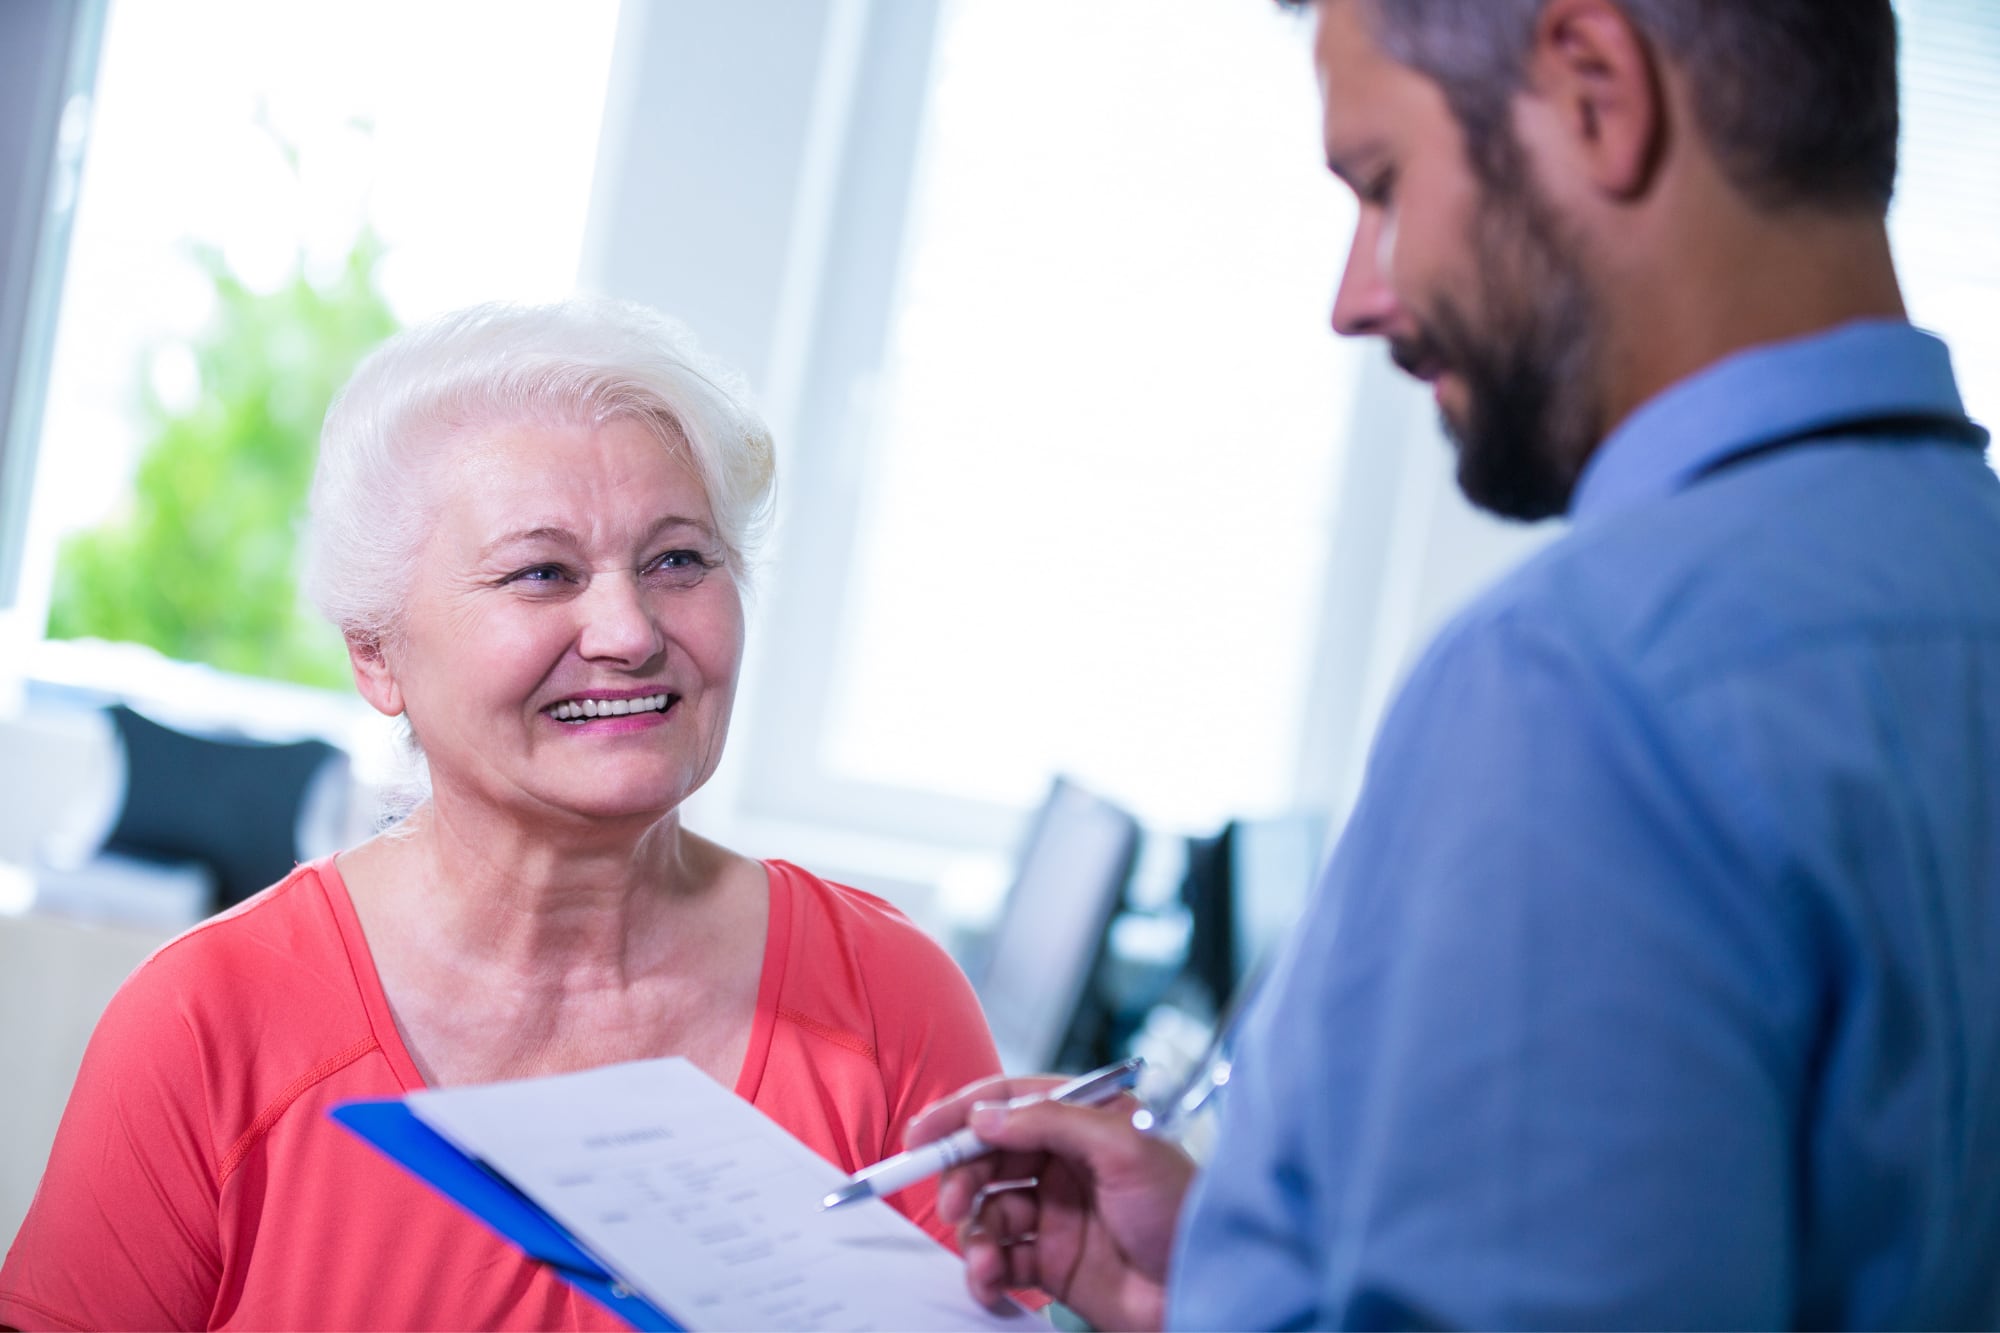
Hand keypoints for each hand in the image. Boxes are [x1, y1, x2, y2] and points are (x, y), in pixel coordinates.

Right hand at [905, 1075, 1196, 1331]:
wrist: (1206, 1291)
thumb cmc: (1183, 1212)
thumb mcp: (1124, 1148)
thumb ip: (1051, 1122)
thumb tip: (986, 1115)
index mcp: (1085, 1121)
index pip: (1009, 1102)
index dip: (961, 1114)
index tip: (922, 1134)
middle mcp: (1067, 1161)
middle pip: (988, 1157)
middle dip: (962, 1178)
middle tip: (950, 1204)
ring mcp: (1057, 1211)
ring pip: (988, 1210)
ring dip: (974, 1233)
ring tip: (984, 1258)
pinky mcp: (1054, 1260)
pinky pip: (1001, 1258)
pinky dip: (986, 1269)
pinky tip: (991, 1278)